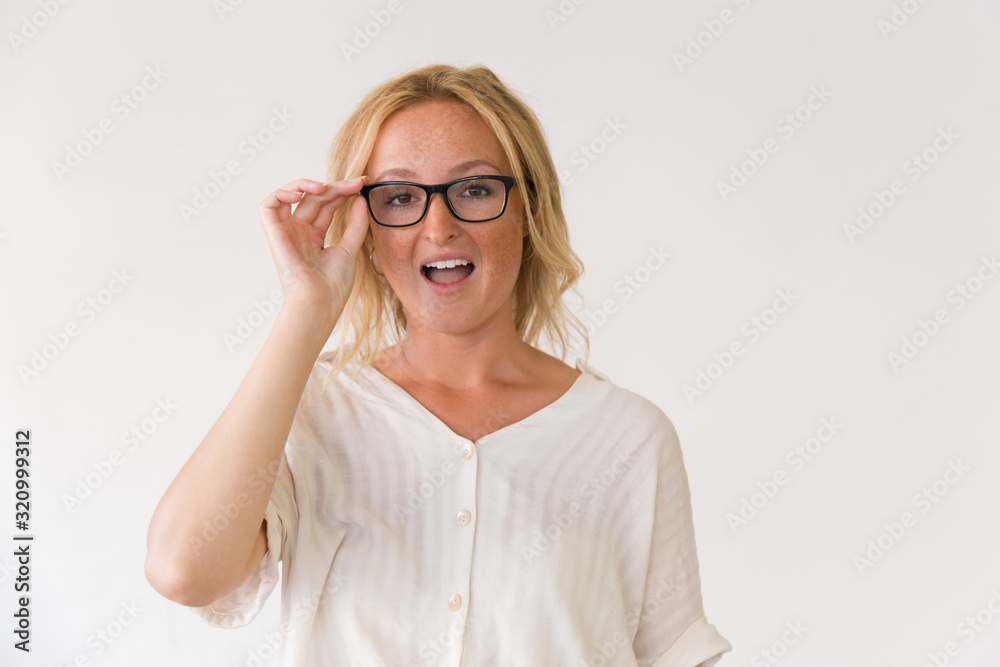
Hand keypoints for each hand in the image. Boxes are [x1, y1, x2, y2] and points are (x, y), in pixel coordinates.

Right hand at [258, 176, 369, 316]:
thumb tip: (360, 199)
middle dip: (336, 187)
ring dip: (309, 185)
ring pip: (293, 196)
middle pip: (315, 199)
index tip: (362, 183)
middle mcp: (299, 232)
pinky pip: (269, 205)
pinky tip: (304, 193)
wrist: (319, 301)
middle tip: (356, 182)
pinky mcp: (273, 232)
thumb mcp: (350, 248)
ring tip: (328, 187)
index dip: (343, 192)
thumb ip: (356, 224)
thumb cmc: (333, 284)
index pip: (328, 206)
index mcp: (315, 238)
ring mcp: (286, 231)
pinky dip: (283, 193)